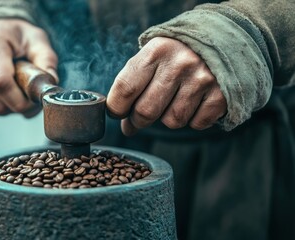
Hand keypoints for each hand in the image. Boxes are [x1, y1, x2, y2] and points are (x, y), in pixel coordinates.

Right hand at [0, 19, 57, 115]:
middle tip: (28, 92)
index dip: (21, 99)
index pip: (0, 83)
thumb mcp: (37, 40)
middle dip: (18, 104)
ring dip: (9, 105)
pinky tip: (3, 88)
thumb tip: (48, 86)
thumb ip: (46, 62)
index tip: (34, 97)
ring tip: (16, 87)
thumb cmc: (15, 36)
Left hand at [107, 37, 226, 135]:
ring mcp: (202, 79)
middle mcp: (179, 64)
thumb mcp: (154, 56)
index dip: (116, 108)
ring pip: (172, 121)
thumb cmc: (178, 53)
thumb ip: (135, 85)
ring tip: (176, 99)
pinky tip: (197, 101)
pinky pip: (196, 123)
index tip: (116, 113)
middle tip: (141, 116)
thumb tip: (127, 127)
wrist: (224, 39)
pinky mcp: (221, 95)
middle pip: (145, 112)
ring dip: (169, 117)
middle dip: (138, 120)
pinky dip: (194, 118)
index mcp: (156, 51)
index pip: (125, 88)